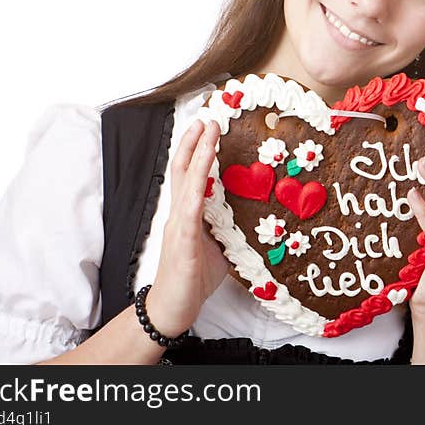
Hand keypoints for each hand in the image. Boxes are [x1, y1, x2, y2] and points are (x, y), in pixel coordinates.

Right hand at [145, 119, 230, 336]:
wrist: (173, 308)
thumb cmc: (195, 278)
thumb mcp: (219, 247)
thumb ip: (229, 226)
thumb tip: (251, 212)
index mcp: (189, 213)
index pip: (192, 175)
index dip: (198, 150)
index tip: (209, 127)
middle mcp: (180, 213)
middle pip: (183, 169)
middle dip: (193, 141)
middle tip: (206, 116)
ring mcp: (178, 224)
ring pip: (187, 181)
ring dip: (197, 154)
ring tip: (206, 130)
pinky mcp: (181, 240)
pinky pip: (189, 208)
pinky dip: (197, 187)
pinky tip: (203, 172)